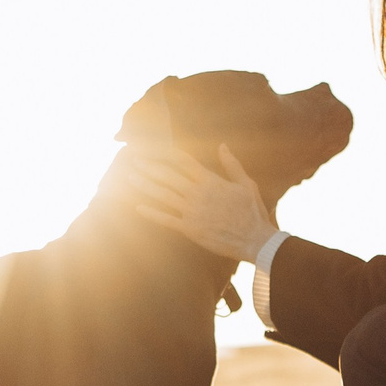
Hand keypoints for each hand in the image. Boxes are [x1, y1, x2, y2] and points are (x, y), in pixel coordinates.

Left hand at [126, 145, 277, 262]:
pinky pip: (166, 220)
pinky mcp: (190, 229)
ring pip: (163, 195)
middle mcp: (198, 194)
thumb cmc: (252, 212)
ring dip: (145, 186)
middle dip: (149, 167)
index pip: (184, 161)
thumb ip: (232, 164)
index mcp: (211, 181)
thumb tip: (222, 146)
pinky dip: (152, 213)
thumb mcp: (246, 183)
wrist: (255, 240)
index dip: (166, 153)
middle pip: (168, 176)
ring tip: (130, 177)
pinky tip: (138, 208)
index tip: (155, 149)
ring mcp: (192, 212)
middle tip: (134, 160)